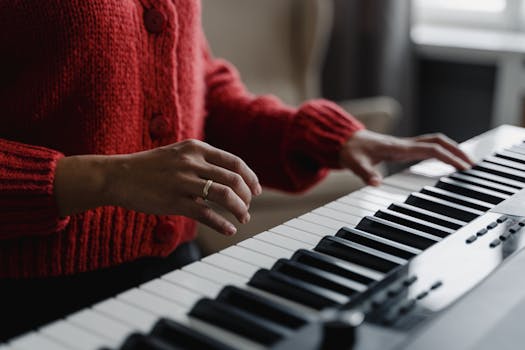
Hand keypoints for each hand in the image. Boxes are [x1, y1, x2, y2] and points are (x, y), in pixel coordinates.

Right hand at [55, 139, 260, 235]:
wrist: (118, 176)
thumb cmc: (149, 167)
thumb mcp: (177, 154)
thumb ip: (201, 161)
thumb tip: (227, 179)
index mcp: (195, 148)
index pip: (234, 162)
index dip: (250, 177)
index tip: (256, 190)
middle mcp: (192, 162)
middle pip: (233, 179)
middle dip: (247, 196)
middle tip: (248, 206)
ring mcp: (183, 182)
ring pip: (224, 196)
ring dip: (239, 209)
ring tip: (242, 218)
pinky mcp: (174, 201)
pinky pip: (206, 214)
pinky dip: (222, 224)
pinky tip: (229, 230)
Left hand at [339, 130, 473, 185]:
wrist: (344, 141)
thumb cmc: (351, 152)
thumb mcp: (355, 165)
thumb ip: (366, 174)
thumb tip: (376, 184)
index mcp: (399, 148)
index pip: (431, 149)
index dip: (449, 157)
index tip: (463, 167)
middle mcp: (405, 144)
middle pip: (439, 141)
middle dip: (458, 151)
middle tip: (473, 165)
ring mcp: (405, 145)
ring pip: (435, 142)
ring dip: (452, 149)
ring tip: (466, 164)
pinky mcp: (403, 148)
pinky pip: (428, 147)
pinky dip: (442, 152)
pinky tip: (446, 161)